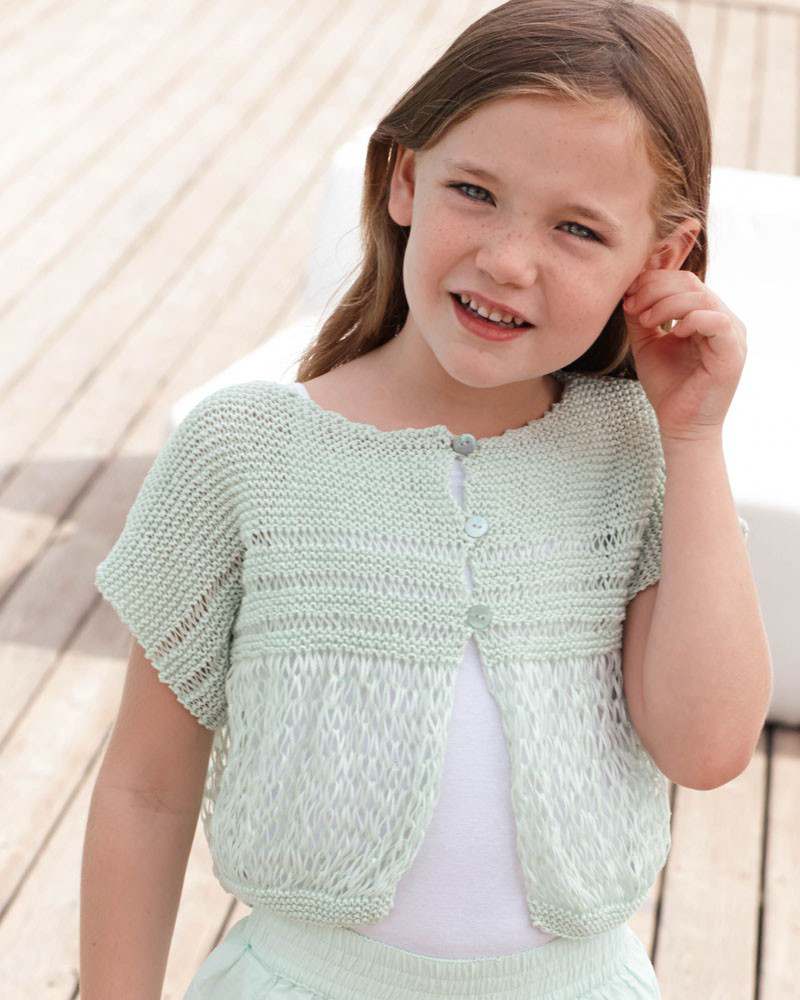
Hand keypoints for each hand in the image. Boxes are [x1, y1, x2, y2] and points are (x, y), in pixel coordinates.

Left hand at [622, 268, 746, 442]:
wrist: (680, 424)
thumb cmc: (668, 386)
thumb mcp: (647, 344)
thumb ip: (640, 317)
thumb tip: (628, 289)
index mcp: (704, 314)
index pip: (682, 280)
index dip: (652, 282)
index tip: (627, 298)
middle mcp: (721, 319)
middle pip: (690, 283)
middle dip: (655, 290)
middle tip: (632, 306)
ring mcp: (731, 334)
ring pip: (701, 297)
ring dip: (666, 304)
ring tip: (645, 321)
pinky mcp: (733, 351)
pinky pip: (717, 320)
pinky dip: (691, 319)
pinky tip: (672, 332)